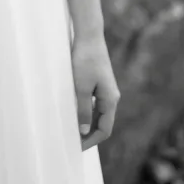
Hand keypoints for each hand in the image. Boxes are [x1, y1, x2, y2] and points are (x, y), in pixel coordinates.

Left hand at [71, 35, 120, 151]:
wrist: (89, 36)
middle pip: (103, 123)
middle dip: (89, 134)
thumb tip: (84, 131)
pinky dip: (87, 111)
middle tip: (73, 142)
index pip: (104, 129)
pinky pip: (95, 103)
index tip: (77, 147)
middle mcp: (112, 96)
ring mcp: (106, 89)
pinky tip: (75, 112)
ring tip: (72, 130)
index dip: (91, 141)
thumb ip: (84, 110)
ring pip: (99, 113)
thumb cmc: (84, 60)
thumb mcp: (81, 87)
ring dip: (87, 123)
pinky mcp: (99, 82)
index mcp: (110, 100)